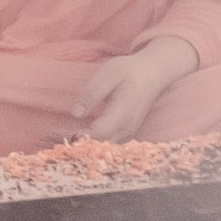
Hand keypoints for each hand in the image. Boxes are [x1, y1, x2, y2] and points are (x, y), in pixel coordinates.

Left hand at [71, 35, 197, 141]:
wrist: (152, 73)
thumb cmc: (128, 71)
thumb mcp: (107, 75)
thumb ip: (91, 94)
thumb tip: (75, 113)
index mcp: (122, 113)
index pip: (100, 134)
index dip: (84, 138)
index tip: (69, 136)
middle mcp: (127, 128)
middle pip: (104, 146)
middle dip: (85, 146)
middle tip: (68, 142)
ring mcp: (130, 132)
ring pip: (109, 149)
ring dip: (92, 148)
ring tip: (75, 141)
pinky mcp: (129, 133)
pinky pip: (114, 145)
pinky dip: (101, 146)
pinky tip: (88, 138)